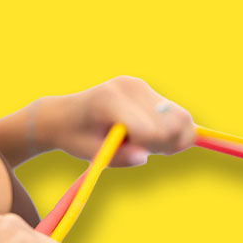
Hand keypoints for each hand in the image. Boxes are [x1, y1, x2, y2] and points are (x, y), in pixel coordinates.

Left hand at [42, 75, 195, 166]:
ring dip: (171, 137)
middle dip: (164, 144)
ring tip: (145, 143)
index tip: (136, 154)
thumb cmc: (73, 137)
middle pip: (172, 122)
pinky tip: (150, 135)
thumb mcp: (89, 152)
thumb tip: (144, 157)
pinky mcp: (144, 87)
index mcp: (111, 100)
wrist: (62, 114)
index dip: (149, 148)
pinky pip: (175, 113)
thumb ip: (117, 157)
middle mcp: (129, 86)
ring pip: (180, 118)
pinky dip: (170, 129)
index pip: (150, 129)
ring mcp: (138, 84)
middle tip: (142, 149)